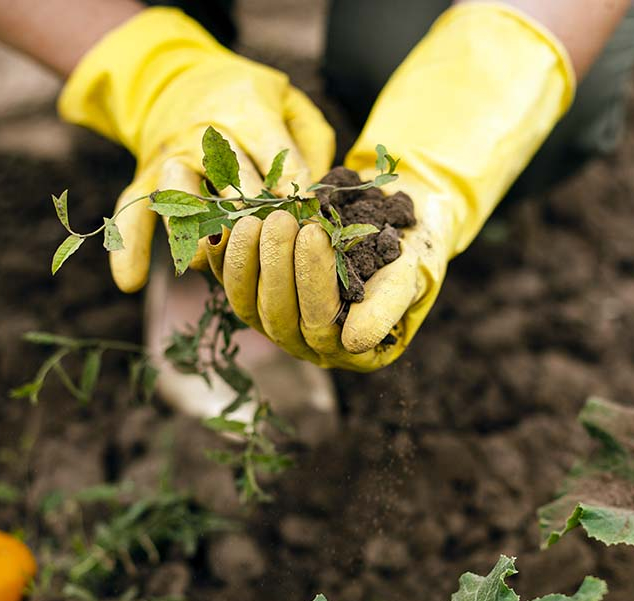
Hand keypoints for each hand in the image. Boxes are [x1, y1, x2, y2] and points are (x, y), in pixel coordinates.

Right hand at [57, 7, 333, 292]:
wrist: (179, 76)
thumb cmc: (251, 100)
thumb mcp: (290, 104)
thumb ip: (309, 142)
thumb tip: (316, 194)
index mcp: (246, 111)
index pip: (276, 154)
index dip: (295, 188)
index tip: (311, 218)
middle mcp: (203, 134)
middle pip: (228, 177)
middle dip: (251, 212)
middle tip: (268, 240)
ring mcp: (171, 157)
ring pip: (180, 196)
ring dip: (197, 230)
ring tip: (208, 257)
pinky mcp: (146, 178)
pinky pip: (133, 212)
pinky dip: (130, 246)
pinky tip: (131, 281)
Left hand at [202, 179, 444, 371]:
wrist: (395, 220)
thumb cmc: (409, 249)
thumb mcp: (410, 274)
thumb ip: (387, 307)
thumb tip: (354, 342)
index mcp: (353, 348)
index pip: (321, 325)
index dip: (313, 281)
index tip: (316, 233)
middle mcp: (311, 343)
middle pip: (279, 316)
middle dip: (277, 265)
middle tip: (283, 219)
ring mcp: (279, 320)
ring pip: (248, 303)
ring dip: (247, 259)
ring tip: (257, 218)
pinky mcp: (255, 294)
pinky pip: (229, 282)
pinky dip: (223, 255)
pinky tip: (225, 225)